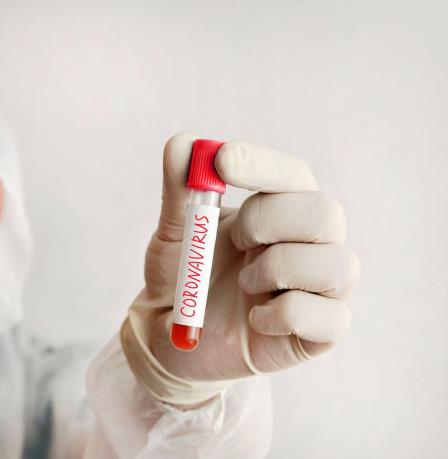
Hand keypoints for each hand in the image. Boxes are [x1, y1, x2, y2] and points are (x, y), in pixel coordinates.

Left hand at [137, 134, 359, 383]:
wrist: (170, 335)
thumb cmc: (182, 277)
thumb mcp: (174, 234)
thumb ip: (179, 190)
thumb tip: (182, 142)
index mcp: (278, 209)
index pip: (292, 174)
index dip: (263, 164)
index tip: (221, 162)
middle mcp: (308, 242)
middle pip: (326, 213)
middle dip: (271, 221)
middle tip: (235, 240)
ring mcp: (319, 287)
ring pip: (338, 264)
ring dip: (278, 269)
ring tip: (243, 283)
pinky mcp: (321, 331)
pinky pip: (331, 318)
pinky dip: (284, 315)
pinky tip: (255, 319)